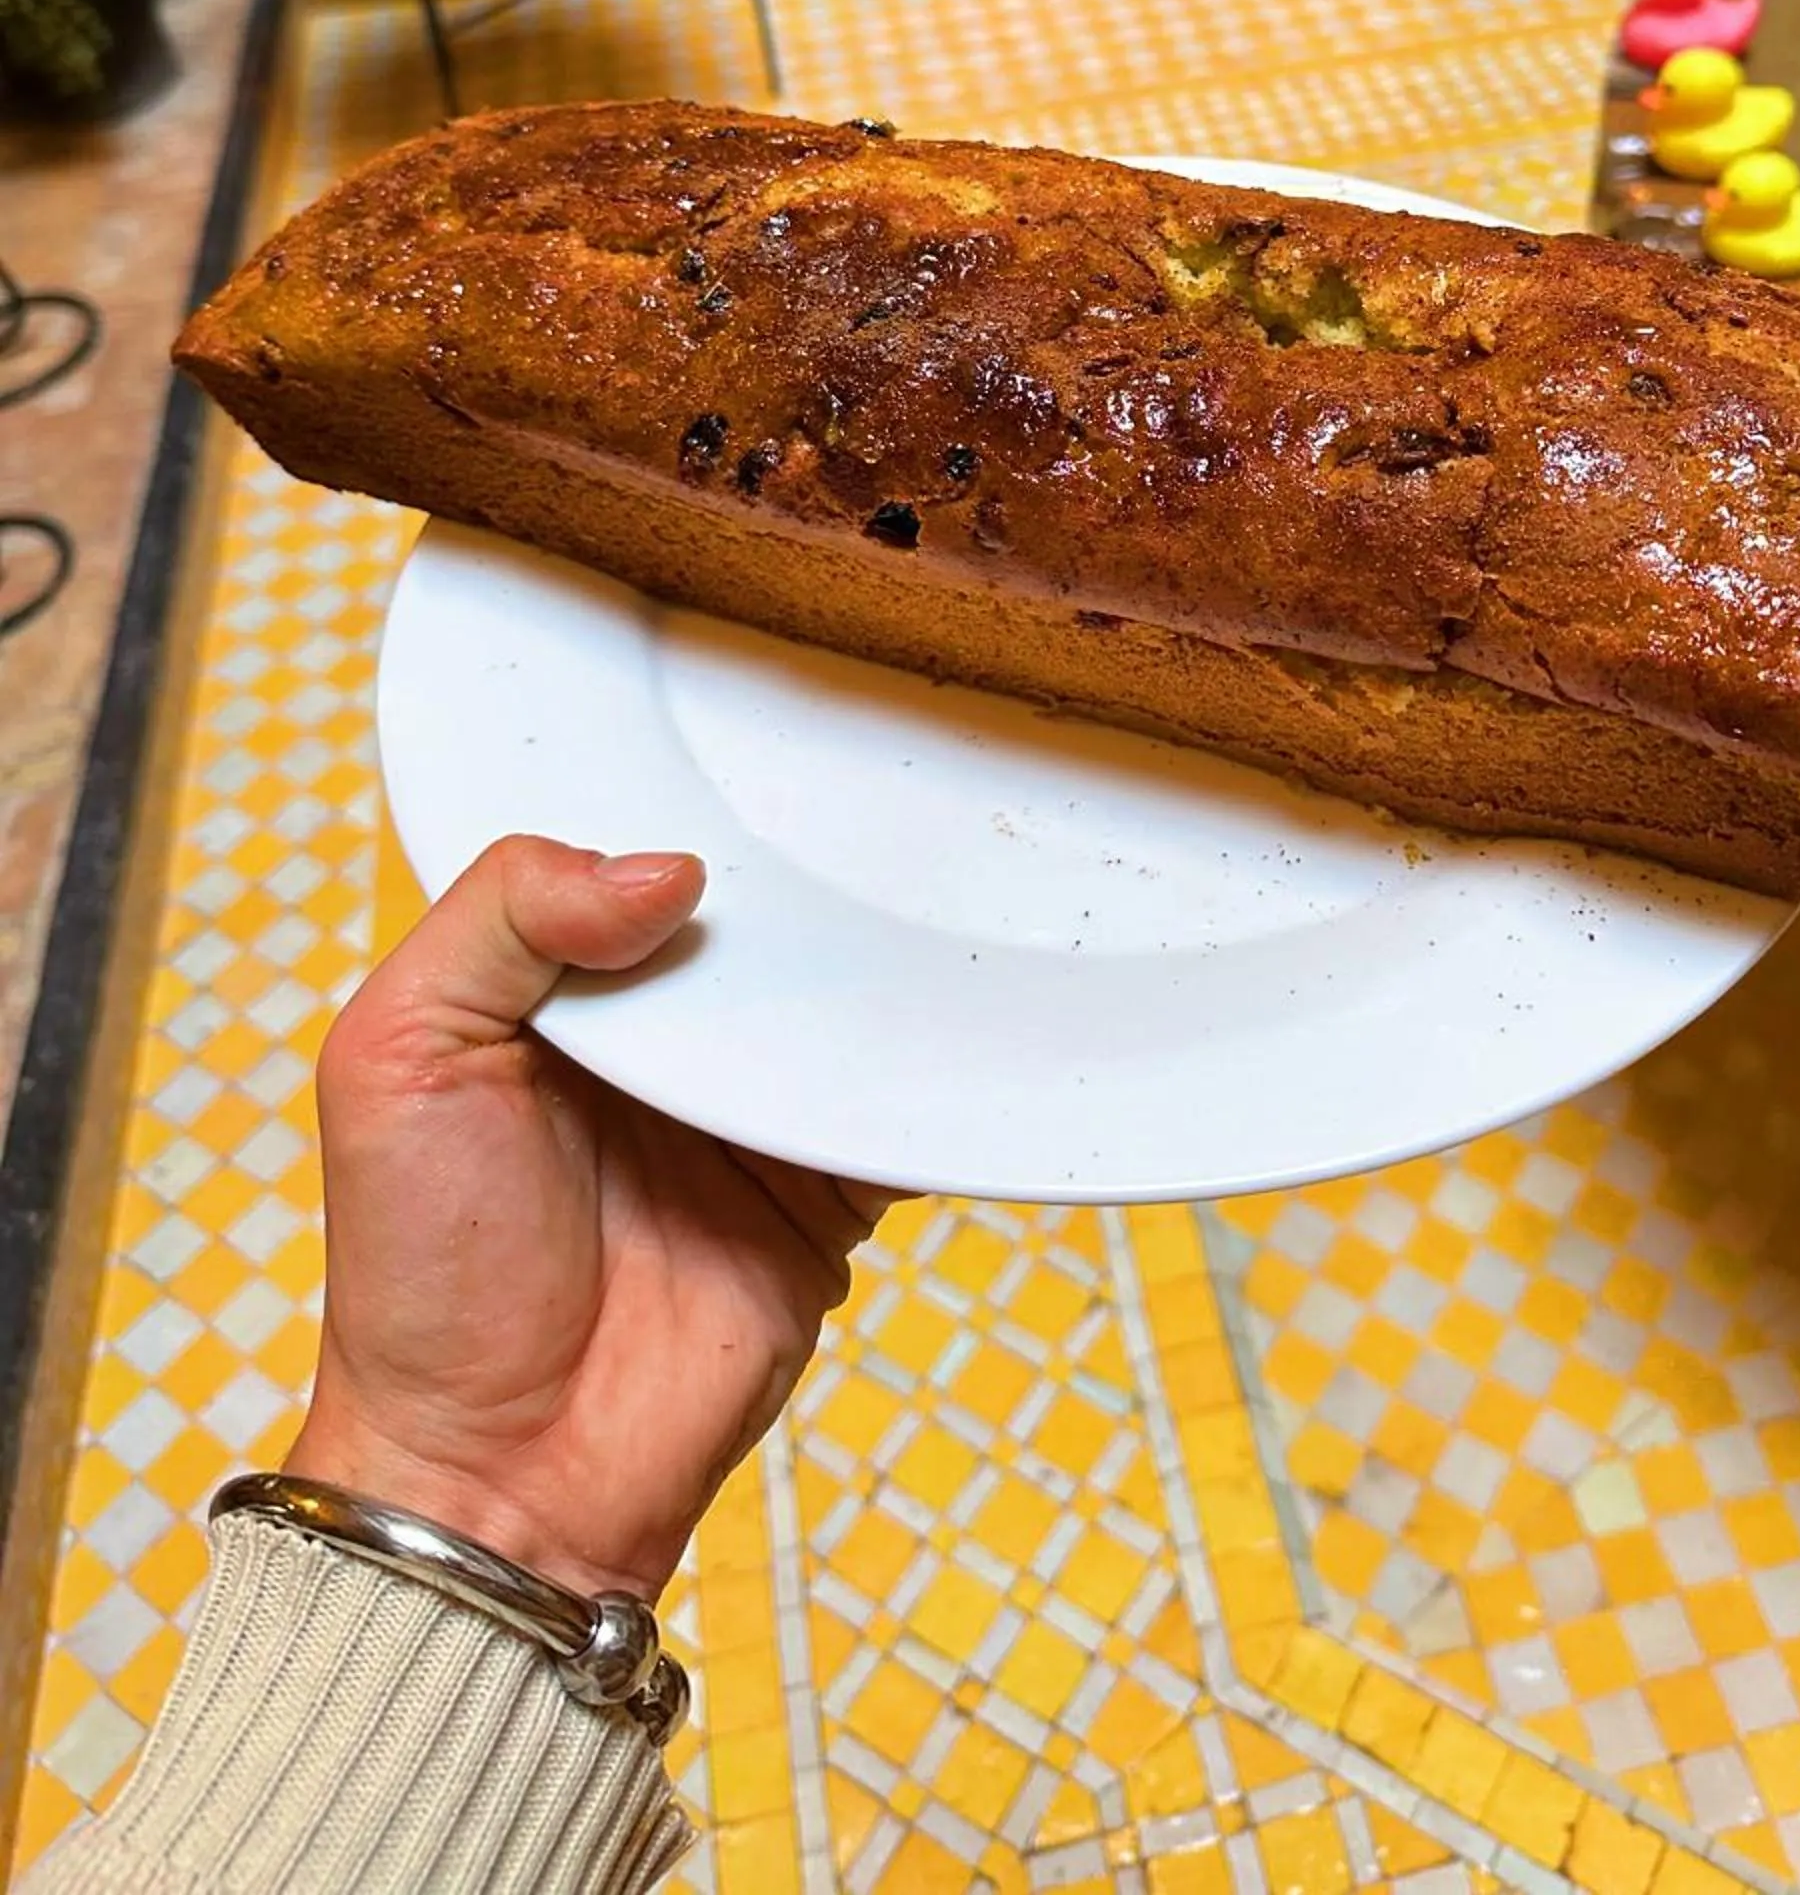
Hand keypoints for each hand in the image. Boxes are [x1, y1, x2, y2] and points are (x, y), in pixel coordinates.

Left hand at [284, 834, 887, 1597]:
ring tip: (922, 889)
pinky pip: (896, 1108)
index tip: (738, 764)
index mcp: (555, 989)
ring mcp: (749, 1110)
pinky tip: (961, 1008)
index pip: (628, 865)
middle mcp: (661, 1037)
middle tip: (850, 812)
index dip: (675, 818)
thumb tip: (667, 872)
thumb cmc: (422, 1274)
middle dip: (796, 876)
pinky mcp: (824, 1188)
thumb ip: (500, 924)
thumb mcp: (399, 1057)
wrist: (507, 1474)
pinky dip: (932, 1068)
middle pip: (752, 921)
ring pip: (838, 998)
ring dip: (874, 961)